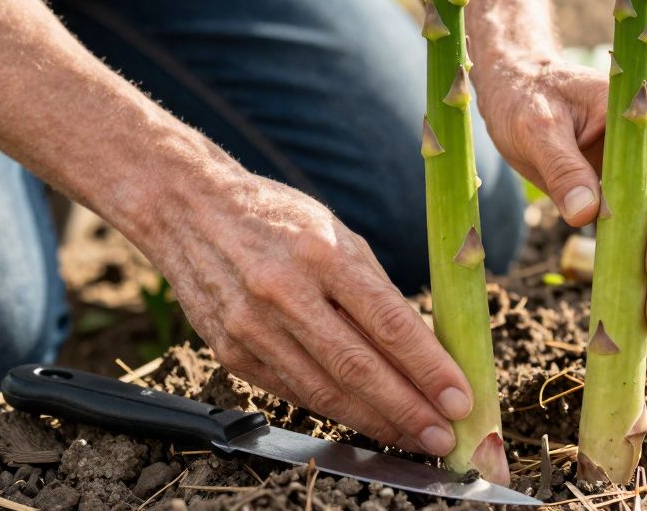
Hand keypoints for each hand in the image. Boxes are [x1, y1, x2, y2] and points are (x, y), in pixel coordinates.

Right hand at [137, 167, 473, 455]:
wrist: (187, 209)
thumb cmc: (276, 217)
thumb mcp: (336, 233)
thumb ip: (375, 290)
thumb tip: (422, 349)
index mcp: (322, 254)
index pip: (388, 323)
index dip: (428, 368)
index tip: (460, 398)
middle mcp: (285, 293)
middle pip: (358, 367)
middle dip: (408, 409)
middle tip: (444, 436)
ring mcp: (252, 328)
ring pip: (324, 391)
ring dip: (375, 422)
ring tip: (413, 437)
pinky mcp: (230, 352)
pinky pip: (292, 391)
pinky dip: (333, 410)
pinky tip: (364, 420)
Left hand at [477, 57, 646, 336]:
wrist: (515, 78)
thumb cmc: (522, 93)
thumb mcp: (534, 125)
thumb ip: (562, 167)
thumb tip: (584, 216)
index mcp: (642, 119)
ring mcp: (641, 169)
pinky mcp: (623, 189)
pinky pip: (638, 231)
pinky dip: (639, 267)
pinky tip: (639, 308)